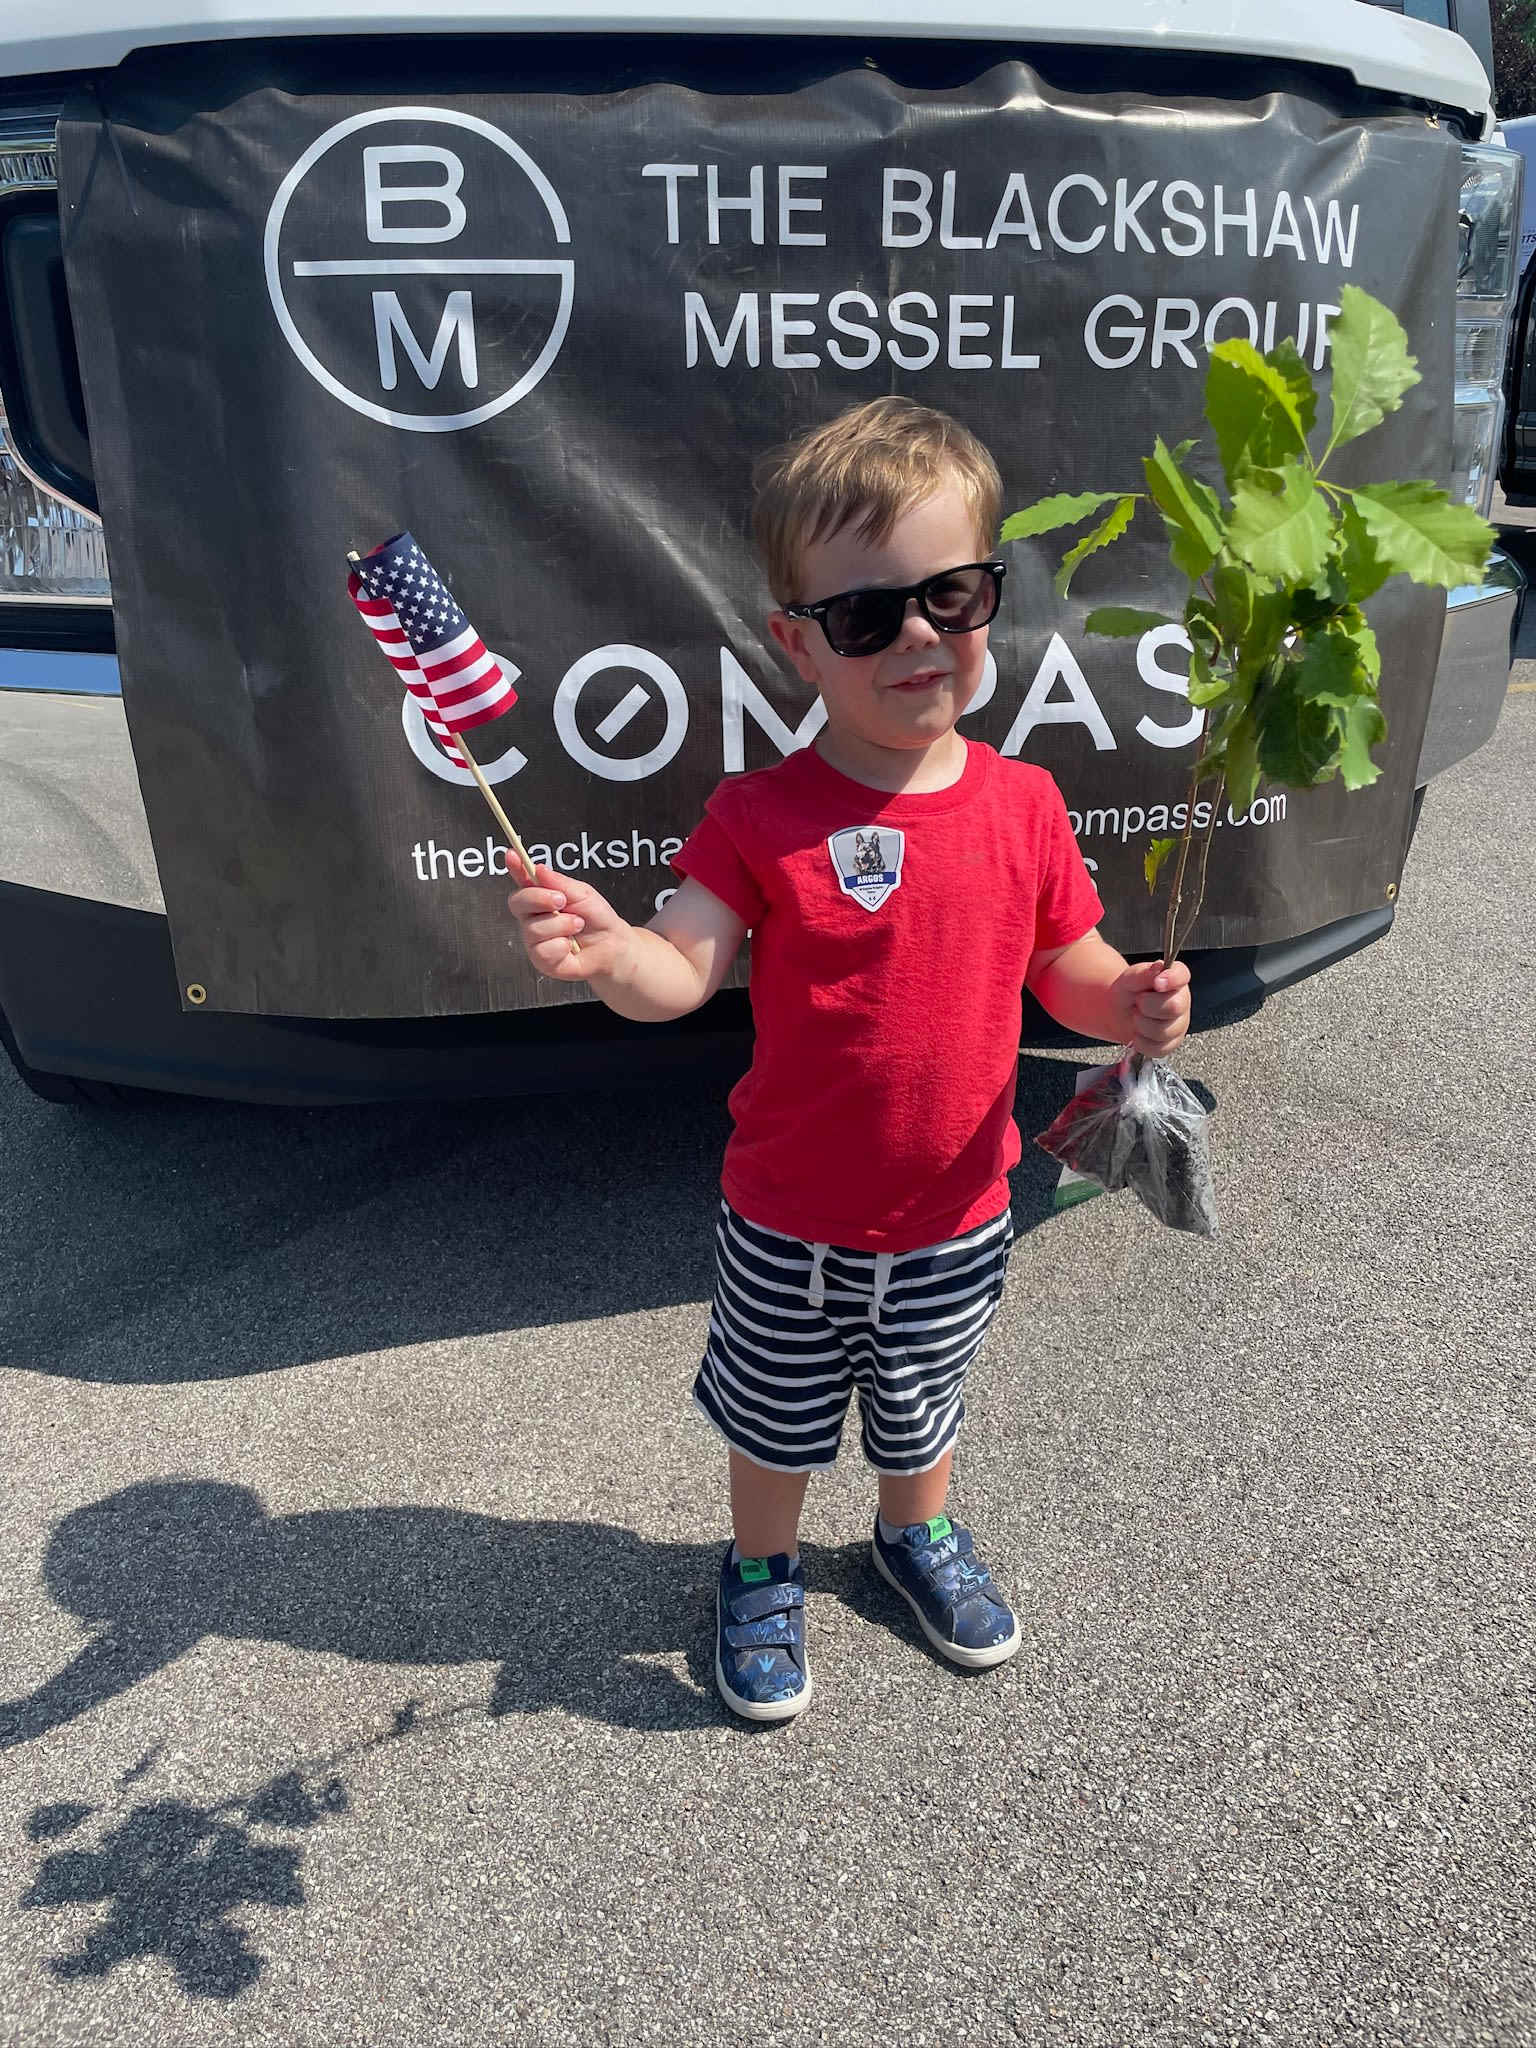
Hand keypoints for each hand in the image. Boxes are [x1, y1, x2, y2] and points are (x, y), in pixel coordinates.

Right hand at [506, 864, 633, 984]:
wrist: (612, 945)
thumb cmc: (596, 918)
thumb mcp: (582, 894)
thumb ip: (559, 883)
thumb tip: (539, 869)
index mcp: (541, 896)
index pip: (522, 880)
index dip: (514, 868)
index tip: (512, 855)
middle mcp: (533, 916)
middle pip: (517, 902)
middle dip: (539, 898)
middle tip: (562, 900)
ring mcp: (534, 939)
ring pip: (533, 928)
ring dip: (561, 925)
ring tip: (577, 926)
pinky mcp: (541, 959)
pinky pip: (543, 950)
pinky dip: (563, 946)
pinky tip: (571, 946)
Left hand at [1113, 958, 1191, 1059]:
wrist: (1118, 1012)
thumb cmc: (1130, 991)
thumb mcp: (1132, 977)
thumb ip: (1146, 973)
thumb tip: (1160, 969)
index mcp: (1176, 979)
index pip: (1182, 976)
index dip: (1172, 979)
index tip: (1157, 983)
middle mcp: (1183, 1001)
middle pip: (1174, 1007)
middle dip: (1147, 1006)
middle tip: (1138, 1002)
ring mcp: (1180, 1024)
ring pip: (1164, 1031)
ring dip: (1141, 1024)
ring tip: (1138, 1016)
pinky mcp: (1172, 1043)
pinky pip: (1158, 1048)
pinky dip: (1142, 1041)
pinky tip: (1139, 1032)